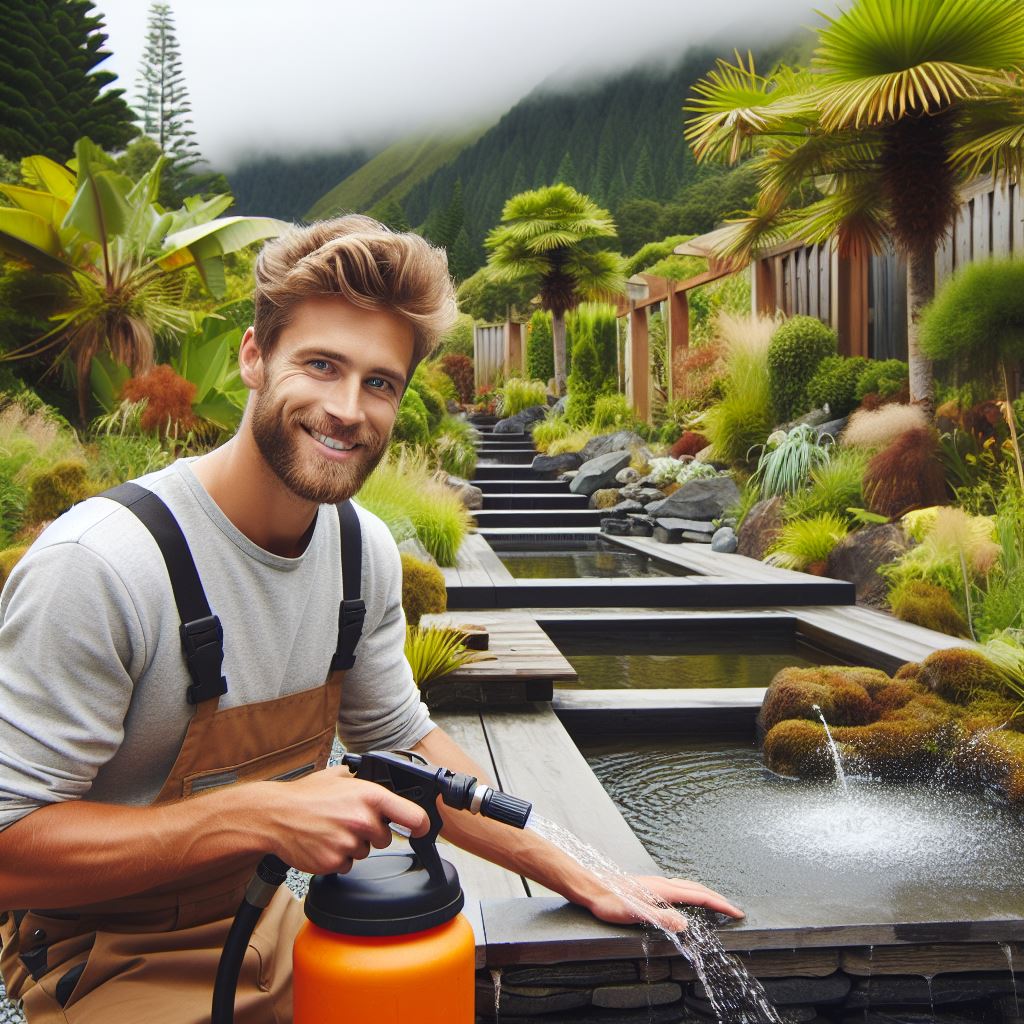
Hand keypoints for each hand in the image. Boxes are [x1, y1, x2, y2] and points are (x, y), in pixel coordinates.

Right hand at [255, 767, 428, 875]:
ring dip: (353, 844)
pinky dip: (338, 857)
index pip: (412, 816)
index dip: (421, 825)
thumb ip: (365, 781)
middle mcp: (363, 820)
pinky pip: (347, 865)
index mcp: (370, 796)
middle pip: (385, 837)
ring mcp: (349, 843)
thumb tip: (385, 780)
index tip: (422, 829)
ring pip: (365, 851)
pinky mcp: (334, 862)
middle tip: (348, 821)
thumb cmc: (305, 795)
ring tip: (331, 829)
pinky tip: (324, 842)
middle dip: (372, 832)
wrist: (274, 815)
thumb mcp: (341, 776)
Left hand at [583, 874, 743, 931]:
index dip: (720, 904)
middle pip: (697, 888)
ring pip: (688, 886)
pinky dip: (692, 892)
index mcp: (664, 890)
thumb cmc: (610, 901)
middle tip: (733, 910)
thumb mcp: (636, 913)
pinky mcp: (649, 887)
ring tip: (715, 904)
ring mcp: (656, 884)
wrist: (592, 887)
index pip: (700, 896)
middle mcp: (662, 884)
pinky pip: (678, 888)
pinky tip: (686, 899)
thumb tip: (686, 925)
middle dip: (717, 898)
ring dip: (705, 894)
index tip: (737, 912)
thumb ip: (662, 919)